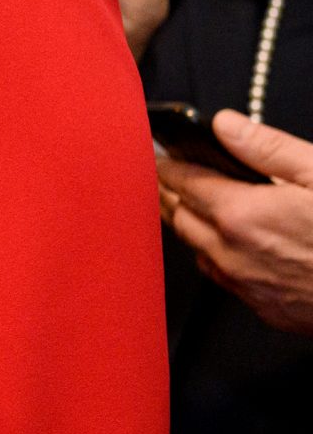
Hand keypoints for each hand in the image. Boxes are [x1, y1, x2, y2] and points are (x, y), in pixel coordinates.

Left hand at [159, 111, 312, 333]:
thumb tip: (225, 124)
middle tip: (172, 175)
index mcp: (241, 214)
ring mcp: (246, 286)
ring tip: (195, 205)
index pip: (182, 182)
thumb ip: (268, 148)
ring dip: (190, 226)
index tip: (163, 152)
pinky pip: (221, 278)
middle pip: (177, 216)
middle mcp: (232, 254)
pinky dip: (215, 256)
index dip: (169, 163)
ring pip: (195, 250)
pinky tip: (230, 245)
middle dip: (171, 193)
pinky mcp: (264, 309)